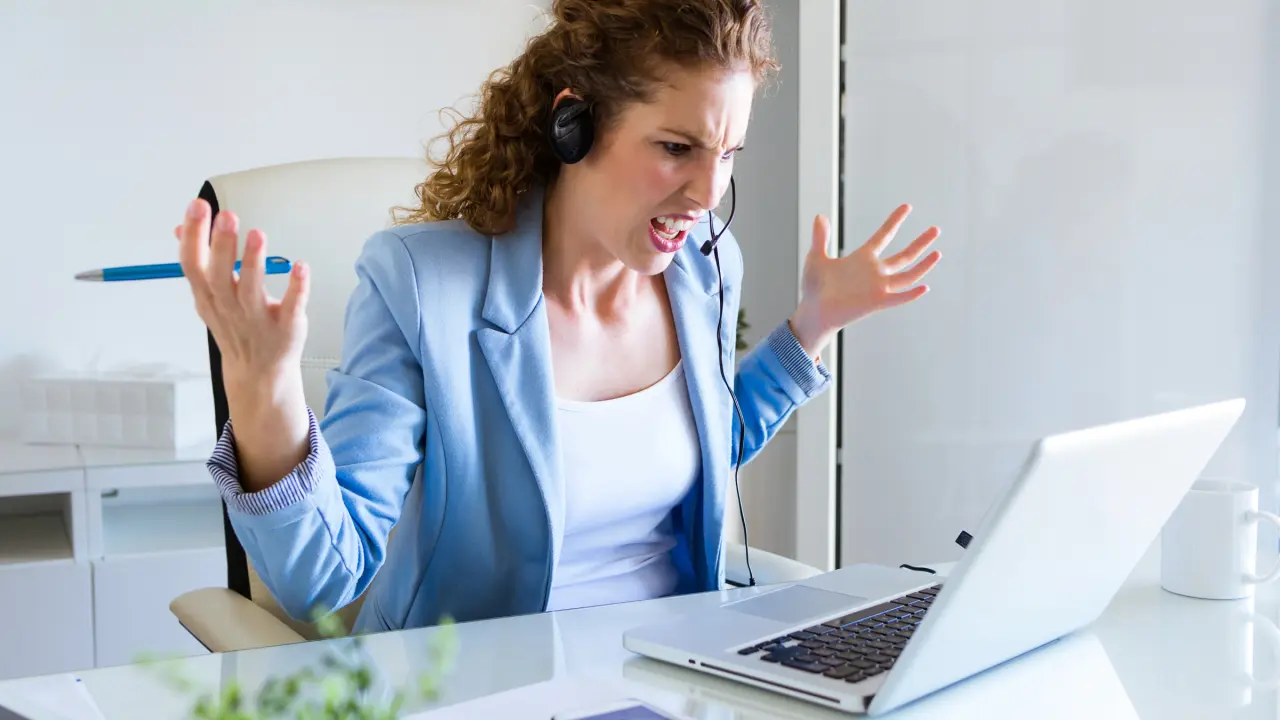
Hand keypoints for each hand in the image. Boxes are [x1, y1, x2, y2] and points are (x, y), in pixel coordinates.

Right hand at [176, 198, 310, 387]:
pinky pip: (292, 306)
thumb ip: (197, 261)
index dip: (193, 235)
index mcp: (209, 296)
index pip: (193, 264)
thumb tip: (178, 228)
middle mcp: (229, 307)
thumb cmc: (236, 327)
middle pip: (219, 275)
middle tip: (227, 216)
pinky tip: (301, 266)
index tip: (198, 206)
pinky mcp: (286, 327)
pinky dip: (297, 287)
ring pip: (251, 290)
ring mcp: (258, 319)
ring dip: (253, 262)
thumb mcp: (209, 296)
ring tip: (257, 234)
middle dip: (221, 245)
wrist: (258, 372)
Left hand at [789, 205, 940, 356]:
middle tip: (936, 229)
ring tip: (938, 252)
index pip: (884, 235)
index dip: (895, 221)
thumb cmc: (814, 287)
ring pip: (907, 275)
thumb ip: (820, 238)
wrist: (813, 312)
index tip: (907, 206)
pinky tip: (925, 287)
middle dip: (920, 242)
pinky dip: (910, 294)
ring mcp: (877, 287)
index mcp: (863, 258)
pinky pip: (897, 298)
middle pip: (904, 255)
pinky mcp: (875, 302)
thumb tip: (820, 216)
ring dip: (923, 266)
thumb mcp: (816, 258)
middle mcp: (875, 271)